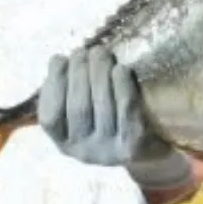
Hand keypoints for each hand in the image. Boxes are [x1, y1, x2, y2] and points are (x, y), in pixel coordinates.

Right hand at [37, 45, 193, 192]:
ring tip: (100, 53)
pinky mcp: (133, 147)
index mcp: (65, 144)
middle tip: (84, 50)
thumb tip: (59, 61)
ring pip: (101, 108)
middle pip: (78, 109)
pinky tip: (120, 68)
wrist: (152, 148)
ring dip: (99, 75)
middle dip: (79, 74)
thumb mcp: (85, 113)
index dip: (53, 85)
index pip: (50, 118)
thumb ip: (69, 92)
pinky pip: (127, 113)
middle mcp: (84, 153)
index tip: (59, 59)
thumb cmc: (111, 120)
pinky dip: (122, 88)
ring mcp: (110, 152)